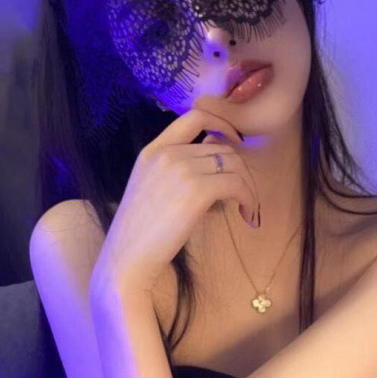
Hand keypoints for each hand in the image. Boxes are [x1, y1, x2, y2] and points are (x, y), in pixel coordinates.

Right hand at [90, 108, 258, 296]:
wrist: (127, 261)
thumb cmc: (140, 233)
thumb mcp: (152, 187)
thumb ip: (177, 166)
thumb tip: (215, 150)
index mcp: (153, 149)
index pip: (195, 116)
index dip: (223, 123)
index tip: (236, 143)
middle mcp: (167, 153)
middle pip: (223, 147)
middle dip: (241, 169)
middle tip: (245, 194)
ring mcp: (180, 170)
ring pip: (234, 164)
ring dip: (249, 185)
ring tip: (248, 207)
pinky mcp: (196, 191)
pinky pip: (237, 185)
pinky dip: (249, 198)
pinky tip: (247, 215)